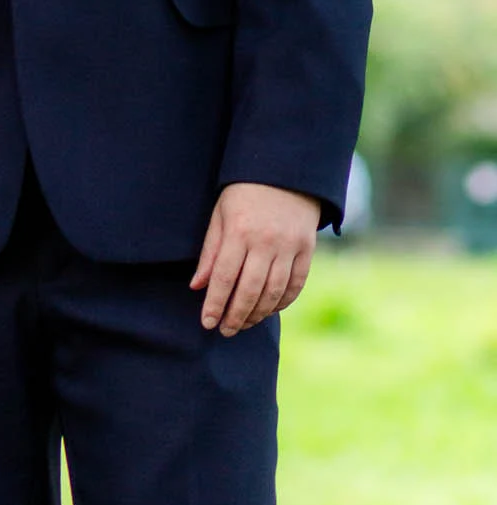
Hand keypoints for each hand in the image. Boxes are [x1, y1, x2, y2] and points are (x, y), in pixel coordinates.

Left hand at [191, 182, 318, 336]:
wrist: (283, 173)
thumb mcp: (220, 215)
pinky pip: (296, 284)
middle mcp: (266, 241)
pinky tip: (270, 310)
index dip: (215, 303)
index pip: (225, 277)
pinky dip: (283, 302)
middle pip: (250, 290)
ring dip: (258, 313)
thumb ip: (210, 252)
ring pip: (274, 292)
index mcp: (239, 231)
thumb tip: (197, 286)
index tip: (207, 323)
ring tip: (244, 324)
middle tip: (226, 331)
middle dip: (236, 315)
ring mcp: (289, 246)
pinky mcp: (307, 249)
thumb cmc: (243, 194)